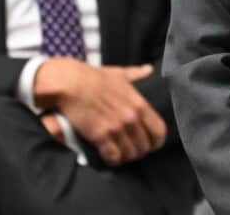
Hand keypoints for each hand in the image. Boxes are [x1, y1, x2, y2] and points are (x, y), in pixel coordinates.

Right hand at [32, 59, 163, 165]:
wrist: (70, 82)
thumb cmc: (92, 77)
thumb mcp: (118, 73)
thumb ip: (136, 74)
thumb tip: (148, 69)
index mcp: (139, 104)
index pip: (159, 131)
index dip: (155, 141)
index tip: (149, 143)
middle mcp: (131, 118)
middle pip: (144, 146)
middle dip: (138, 151)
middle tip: (130, 150)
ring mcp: (116, 128)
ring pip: (130, 154)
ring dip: (125, 157)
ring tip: (119, 154)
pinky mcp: (100, 136)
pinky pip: (113, 157)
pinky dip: (112, 160)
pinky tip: (108, 157)